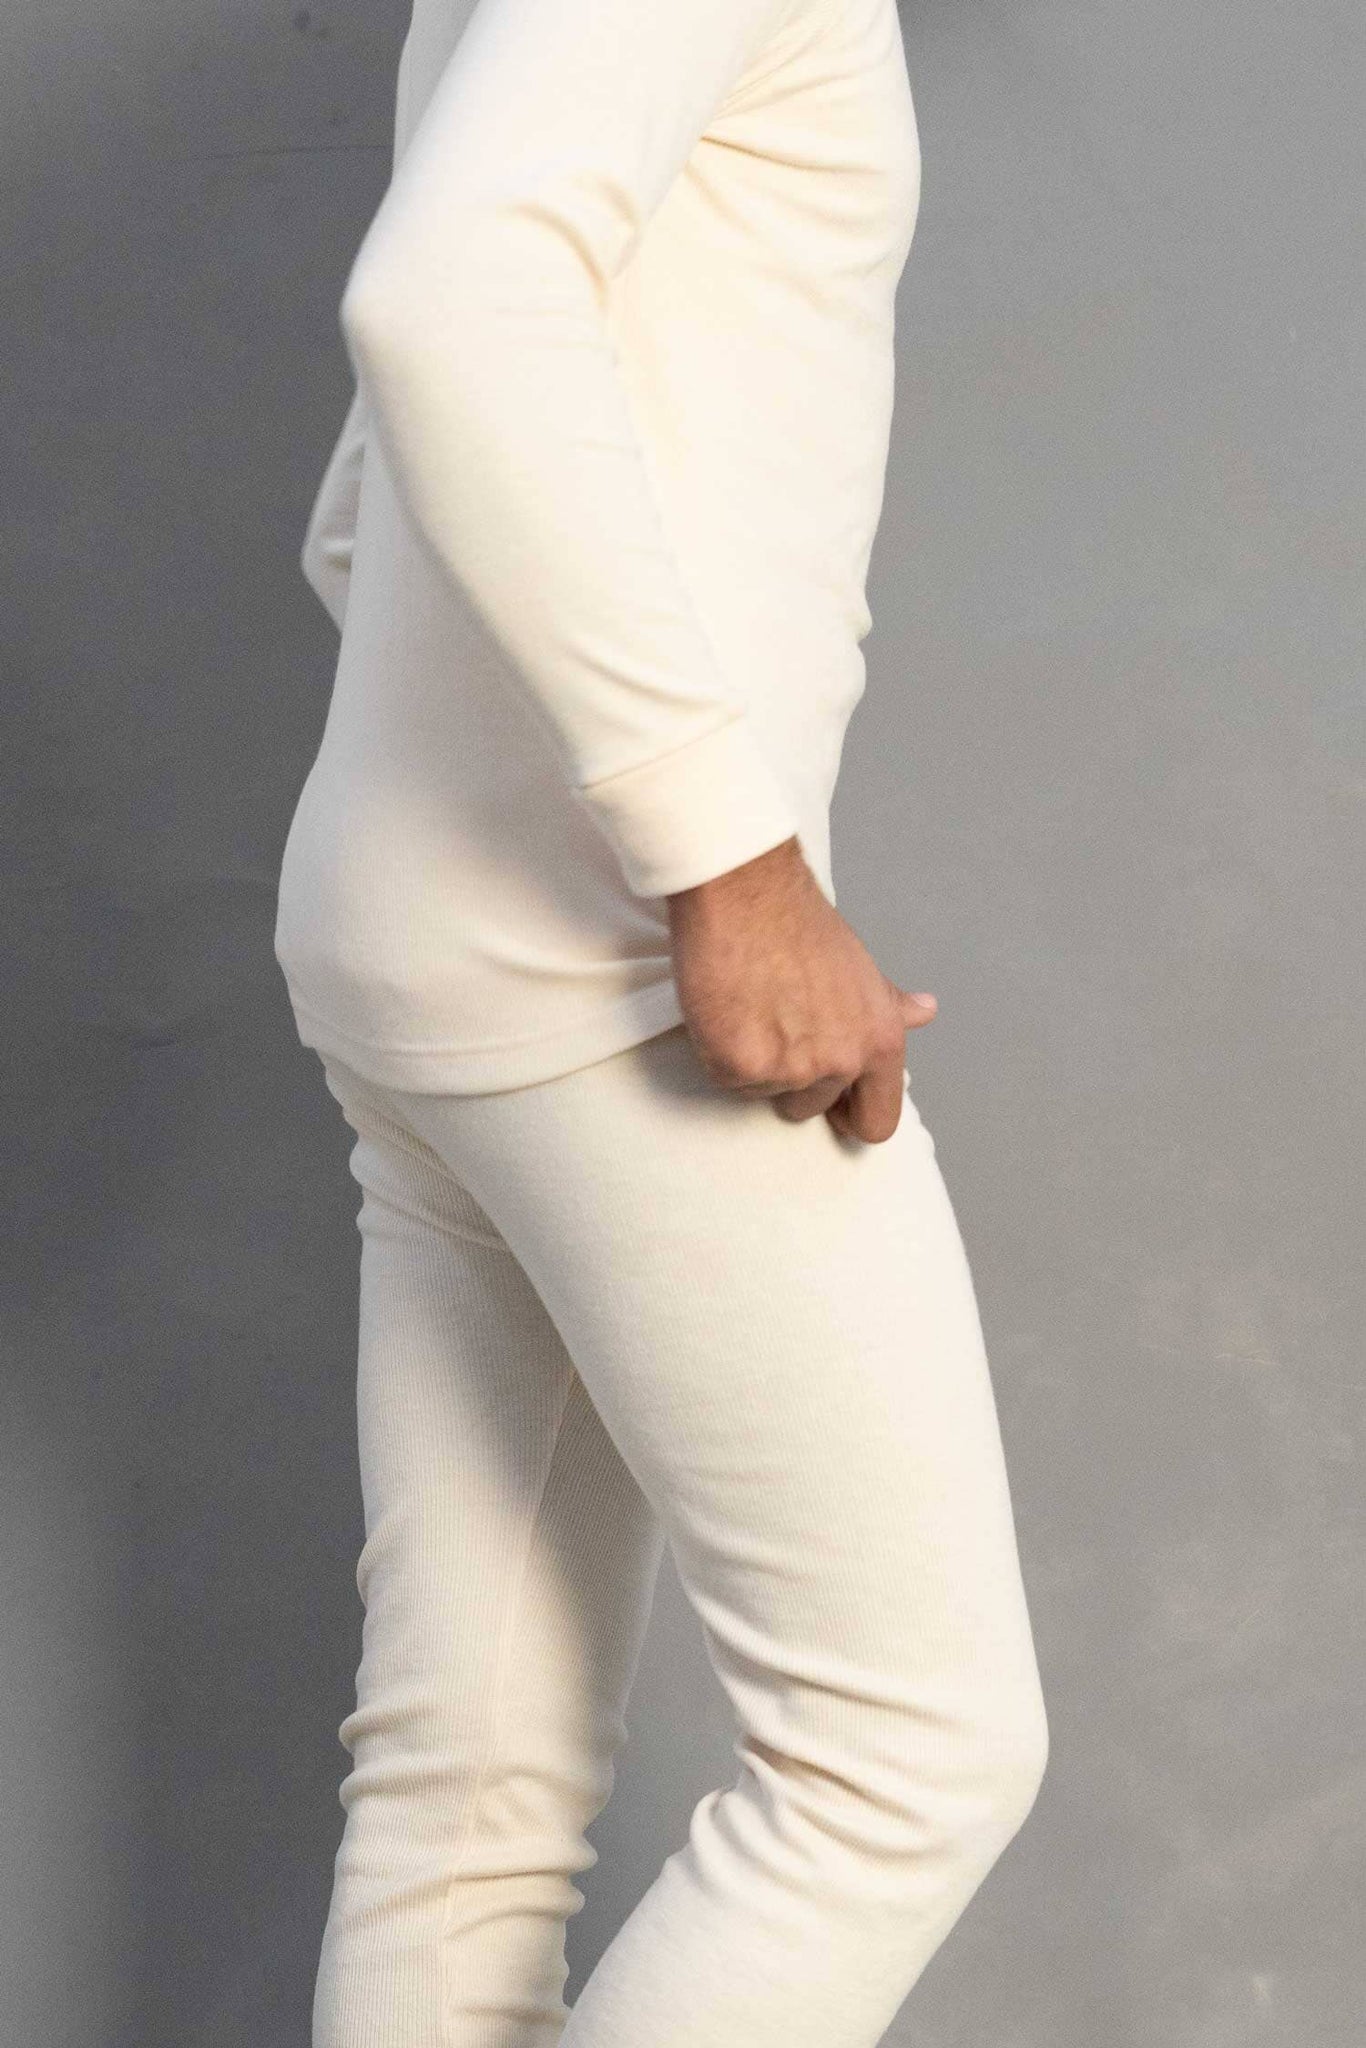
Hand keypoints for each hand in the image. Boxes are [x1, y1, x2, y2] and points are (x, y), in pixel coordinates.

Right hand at [665, 837, 937, 1143]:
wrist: (747, 893)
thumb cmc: (799, 923)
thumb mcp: (861, 969)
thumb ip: (888, 1006)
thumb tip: (925, 1012)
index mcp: (879, 1043)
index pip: (877, 1121)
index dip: (851, 1116)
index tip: (834, 1105)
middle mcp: (841, 1062)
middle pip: (811, 1109)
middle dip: (791, 1077)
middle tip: (776, 1022)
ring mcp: (790, 1069)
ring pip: (764, 1092)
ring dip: (754, 1061)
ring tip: (751, 1006)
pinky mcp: (739, 1065)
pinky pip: (726, 1078)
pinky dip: (719, 1049)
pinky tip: (727, 1006)